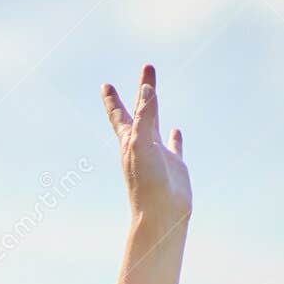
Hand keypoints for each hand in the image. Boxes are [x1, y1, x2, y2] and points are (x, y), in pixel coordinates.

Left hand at [102, 63, 190, 231]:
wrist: (161, 214)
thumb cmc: (147, 183)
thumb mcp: (142, 144)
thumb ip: (144, 116)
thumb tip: (145, 88)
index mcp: (130, 142)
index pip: (120, 114)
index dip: (114, 99)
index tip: (106, 85)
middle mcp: (142, 146)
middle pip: (141, 112)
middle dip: (143, 91)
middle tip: (148, 69)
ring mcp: (159, 155)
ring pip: (157, 126)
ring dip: (156, 111)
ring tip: (155, 97)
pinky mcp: (175, 166)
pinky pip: (175, 146)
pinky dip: (176, 138)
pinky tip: (177, 131)